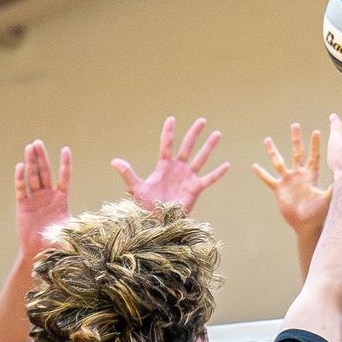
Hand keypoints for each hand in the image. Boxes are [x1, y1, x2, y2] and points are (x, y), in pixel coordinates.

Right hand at [14, 140, 71, 259]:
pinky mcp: (23, 205)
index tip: (65, 149)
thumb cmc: (56, 243)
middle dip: (42, 158)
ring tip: (29, 147)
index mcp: (61, 200)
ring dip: (31, 162)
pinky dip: (20, 178)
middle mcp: (48, 196)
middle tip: (38, 142)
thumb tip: (95, 228)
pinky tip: (20, 166)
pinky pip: (21, 189)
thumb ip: (79, 227)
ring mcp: (35, 199)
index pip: (64, 177)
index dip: (64, 164)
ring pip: (33, 177)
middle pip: (45, 173)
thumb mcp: (70, 232)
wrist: (39, 253)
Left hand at [113, 116, 229, 213]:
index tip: (172, 118)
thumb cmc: (146, 207)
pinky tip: (227, 164)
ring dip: (209, 146)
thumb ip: (128, 173)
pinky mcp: (195, 189)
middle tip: (202, 120)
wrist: (158, 223)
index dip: (169, 132)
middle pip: (188, 146)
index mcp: (164, 166)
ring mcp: (188, 178)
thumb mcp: (136, 189)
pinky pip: (209, 179)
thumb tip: (114, 161)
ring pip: (201, 158)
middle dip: (194, 133)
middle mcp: (178, 169)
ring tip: (217, 133)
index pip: (166, 145)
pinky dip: (218, 173)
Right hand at [251, 124, 330, 234]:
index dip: (315, 144)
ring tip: (267, 139)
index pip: (314, 156)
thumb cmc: (319, 213)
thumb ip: (333, 189)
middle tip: (295, 125)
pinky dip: (261, 174)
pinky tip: (254, 166)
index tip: (316, 132)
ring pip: (279, 162)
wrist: (307, 225)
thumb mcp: (327, 199)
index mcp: (311, 175)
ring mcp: (288, 181)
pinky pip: (268, 180)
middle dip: (296, 139)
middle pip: (297, 152)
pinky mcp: (279, 189)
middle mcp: (299, 174)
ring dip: (273, 151)